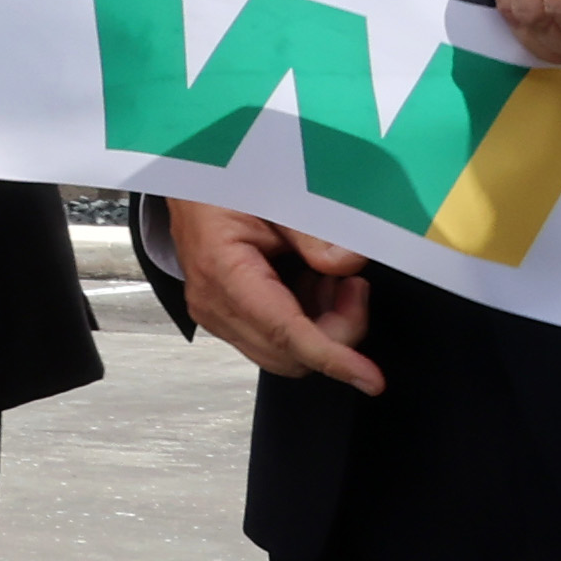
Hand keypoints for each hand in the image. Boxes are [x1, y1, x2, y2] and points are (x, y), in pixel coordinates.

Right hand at [169, 196, 385, 393]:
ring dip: (322, 327)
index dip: (331, 357)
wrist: (192, 184)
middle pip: (290, 354)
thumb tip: (349, 265)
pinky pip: (275, 343)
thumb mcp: (275, 194)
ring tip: (330, 279)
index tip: (369, 377)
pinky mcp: (225, 319)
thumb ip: (313, 232)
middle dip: (337, 331)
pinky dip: (306, 324)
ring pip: (287, 355)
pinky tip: (310, 285)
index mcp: (222, 269)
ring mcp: (216, 315)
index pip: (283, 332)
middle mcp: (214, 304)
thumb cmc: (225, 185)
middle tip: (353, 285)